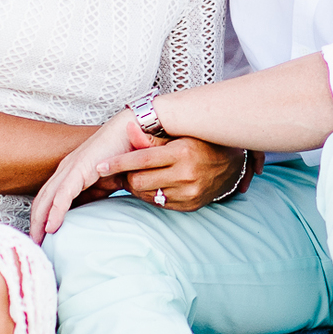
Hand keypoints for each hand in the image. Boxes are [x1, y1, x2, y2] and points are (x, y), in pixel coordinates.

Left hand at [31, 110, 148, 241]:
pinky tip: (52, 227)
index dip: (41, 217)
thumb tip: (92, 215)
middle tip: (34, 245)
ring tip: (38, 241)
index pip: (48, 198)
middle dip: (35, 223)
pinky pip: (63, 194)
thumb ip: (97, 195)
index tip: (41, 237)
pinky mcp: (80, 168)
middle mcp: (65, 169)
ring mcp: (71, 167)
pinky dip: (55, 211)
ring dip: (40, 221)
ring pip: (47, 198)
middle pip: (42, 200)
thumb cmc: (124, 154)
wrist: (135, 130)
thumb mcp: (108, 182)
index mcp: (70, 172)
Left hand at [104, 137, 242, 210]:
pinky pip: (160, 203)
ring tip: (141, 176)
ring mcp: (189, 193)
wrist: (233, 165)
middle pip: (139, 181)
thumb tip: (128, 128)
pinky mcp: (190, 206)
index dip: (117, 163)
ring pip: (147, 195)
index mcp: (182, 153)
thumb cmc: (201, 144)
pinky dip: (153, 194)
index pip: (141, 160)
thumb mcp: (179, 135)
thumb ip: (151, 137)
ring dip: (138, 186)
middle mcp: (186, 175)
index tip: (100, 166)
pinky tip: (156, 184)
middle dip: (128, 176)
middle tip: (125, 169)